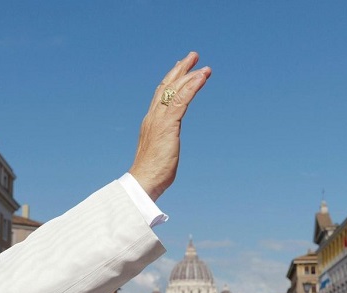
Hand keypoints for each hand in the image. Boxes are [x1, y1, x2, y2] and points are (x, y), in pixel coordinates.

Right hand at [128, 52, 211, 200]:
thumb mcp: (160, 152)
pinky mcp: (168, 126)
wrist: (143, 181)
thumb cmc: (152, 173)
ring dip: (190, 75)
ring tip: (204, 65)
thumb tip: (167, 146)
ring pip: (175, 90)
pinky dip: (192, 87)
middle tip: (193, 56)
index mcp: (150, 122)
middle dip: (180, 69)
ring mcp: (159, 120)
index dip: (171, 80)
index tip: (181, 69)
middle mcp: (153, 117)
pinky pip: (181, 101)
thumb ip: (164, 142)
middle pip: (166, 86)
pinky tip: (202, 78)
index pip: (160, 94)